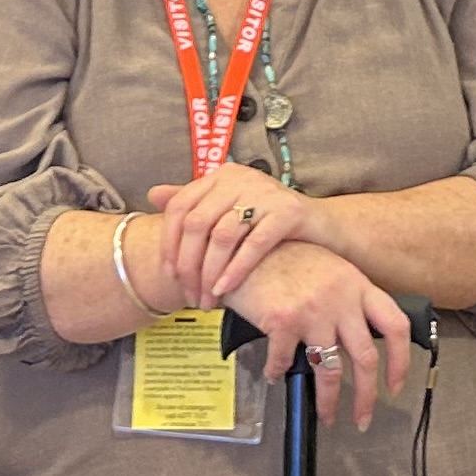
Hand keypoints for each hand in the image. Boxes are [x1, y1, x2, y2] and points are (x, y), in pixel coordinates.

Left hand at [146, 160, 318, 306]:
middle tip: (190, 295)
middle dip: (189, 265)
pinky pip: (253, 244)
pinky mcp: (288, 211)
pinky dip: (235, 270)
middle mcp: (240, 178)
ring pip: (222, 236)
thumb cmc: (270, 223)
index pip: (180, 206)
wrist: (323, 227)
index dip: (169, 242)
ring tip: (208, 300)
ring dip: (210, 273)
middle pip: (197, 223)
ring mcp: (265, 192)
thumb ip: (194, 201)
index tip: (170, 274)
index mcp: (222, 175)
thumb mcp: (230, 209)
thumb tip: (153, 194)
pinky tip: (226, 289)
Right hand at [231, 238, 415, 429]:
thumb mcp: (328, 268)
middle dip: (367, 397)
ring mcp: (313, 310)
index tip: (394, 385)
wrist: (246, 242)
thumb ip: (347, 299)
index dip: (400, 361)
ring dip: (329, 401)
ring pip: (330, 370)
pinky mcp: (283, 321)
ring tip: (326, 415)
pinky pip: (285, 362)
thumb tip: (358, 339)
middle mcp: (341, 298)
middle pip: (365, 358)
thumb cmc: (285, 256)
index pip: (395, 326)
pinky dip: (279, 373)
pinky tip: (274, 375)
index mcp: (357, 285)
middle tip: (363, 418)